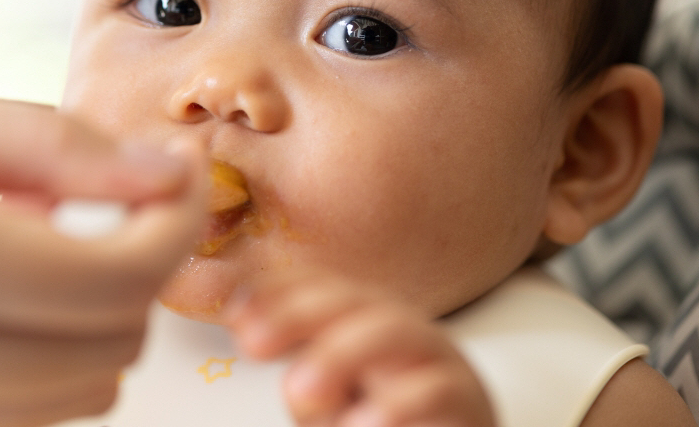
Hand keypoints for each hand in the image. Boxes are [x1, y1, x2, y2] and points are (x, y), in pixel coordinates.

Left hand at [226, 269, 494, 426]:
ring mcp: (434, 358)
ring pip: (392, 330)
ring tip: (300, 391)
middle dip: (296, 312)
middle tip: (252, 343)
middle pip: (348, 298)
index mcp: (358, 317)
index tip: (233, 315)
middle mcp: (395, 326)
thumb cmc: (377, 421)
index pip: (314, 284)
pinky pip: (436, 389)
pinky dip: (399, 404)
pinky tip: (363, 424)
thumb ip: (298, 375)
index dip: (272, 290)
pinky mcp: (466, 399)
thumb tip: (244, 326)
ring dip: (341, 354)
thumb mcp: (328, 399)